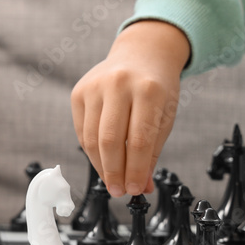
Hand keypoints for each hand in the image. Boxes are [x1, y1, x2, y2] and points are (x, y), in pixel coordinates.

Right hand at [71, 20, 189, 197]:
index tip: (136, 189)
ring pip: (91, 138)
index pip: (139, 140)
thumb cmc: (157, 87)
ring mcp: (95, 86)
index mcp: (148, 89)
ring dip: (101, 165)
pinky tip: (103, 160)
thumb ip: (152, 151)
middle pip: (110, 140)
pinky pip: (81, 130)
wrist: (141, 53)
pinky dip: (91, 151)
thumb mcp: (165, 115)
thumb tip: (142, 186)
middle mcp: (119, 84)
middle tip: (120, 191)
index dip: (136, 170)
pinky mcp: (79, 91)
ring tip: (112, 180)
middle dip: (115, 172)